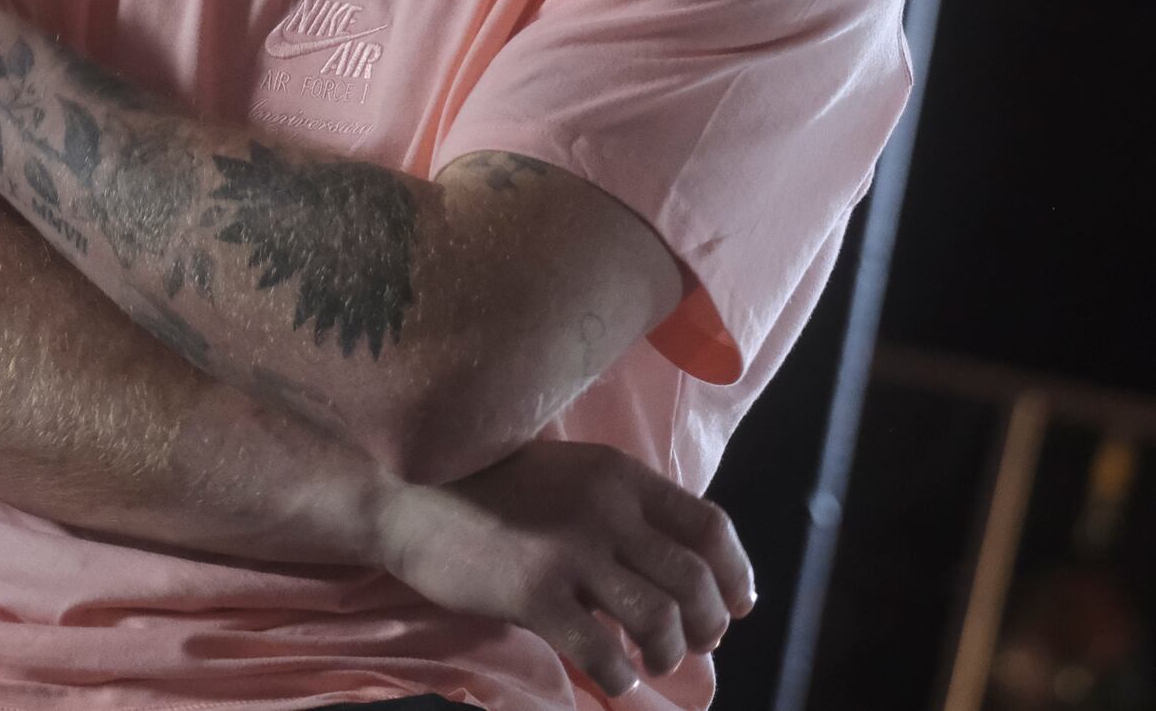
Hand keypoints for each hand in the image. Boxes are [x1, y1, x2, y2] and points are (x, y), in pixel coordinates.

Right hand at [375, 440, 755, 696]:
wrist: (416, 498)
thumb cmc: (500, 491)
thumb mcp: (576, 478)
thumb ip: (626, 510)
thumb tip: (682, 567)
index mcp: (624, 476)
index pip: (709, 525)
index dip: (735, 571)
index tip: (739, 604)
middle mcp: (607, 509)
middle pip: (692, 577)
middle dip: (709, 621)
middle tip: (701, 644)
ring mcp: (570, 550)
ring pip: (656, 616)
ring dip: (669, 652)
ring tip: (656, 663)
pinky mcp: (533, 592)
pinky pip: (599, 647)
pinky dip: (619, 674)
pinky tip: (616, 679)